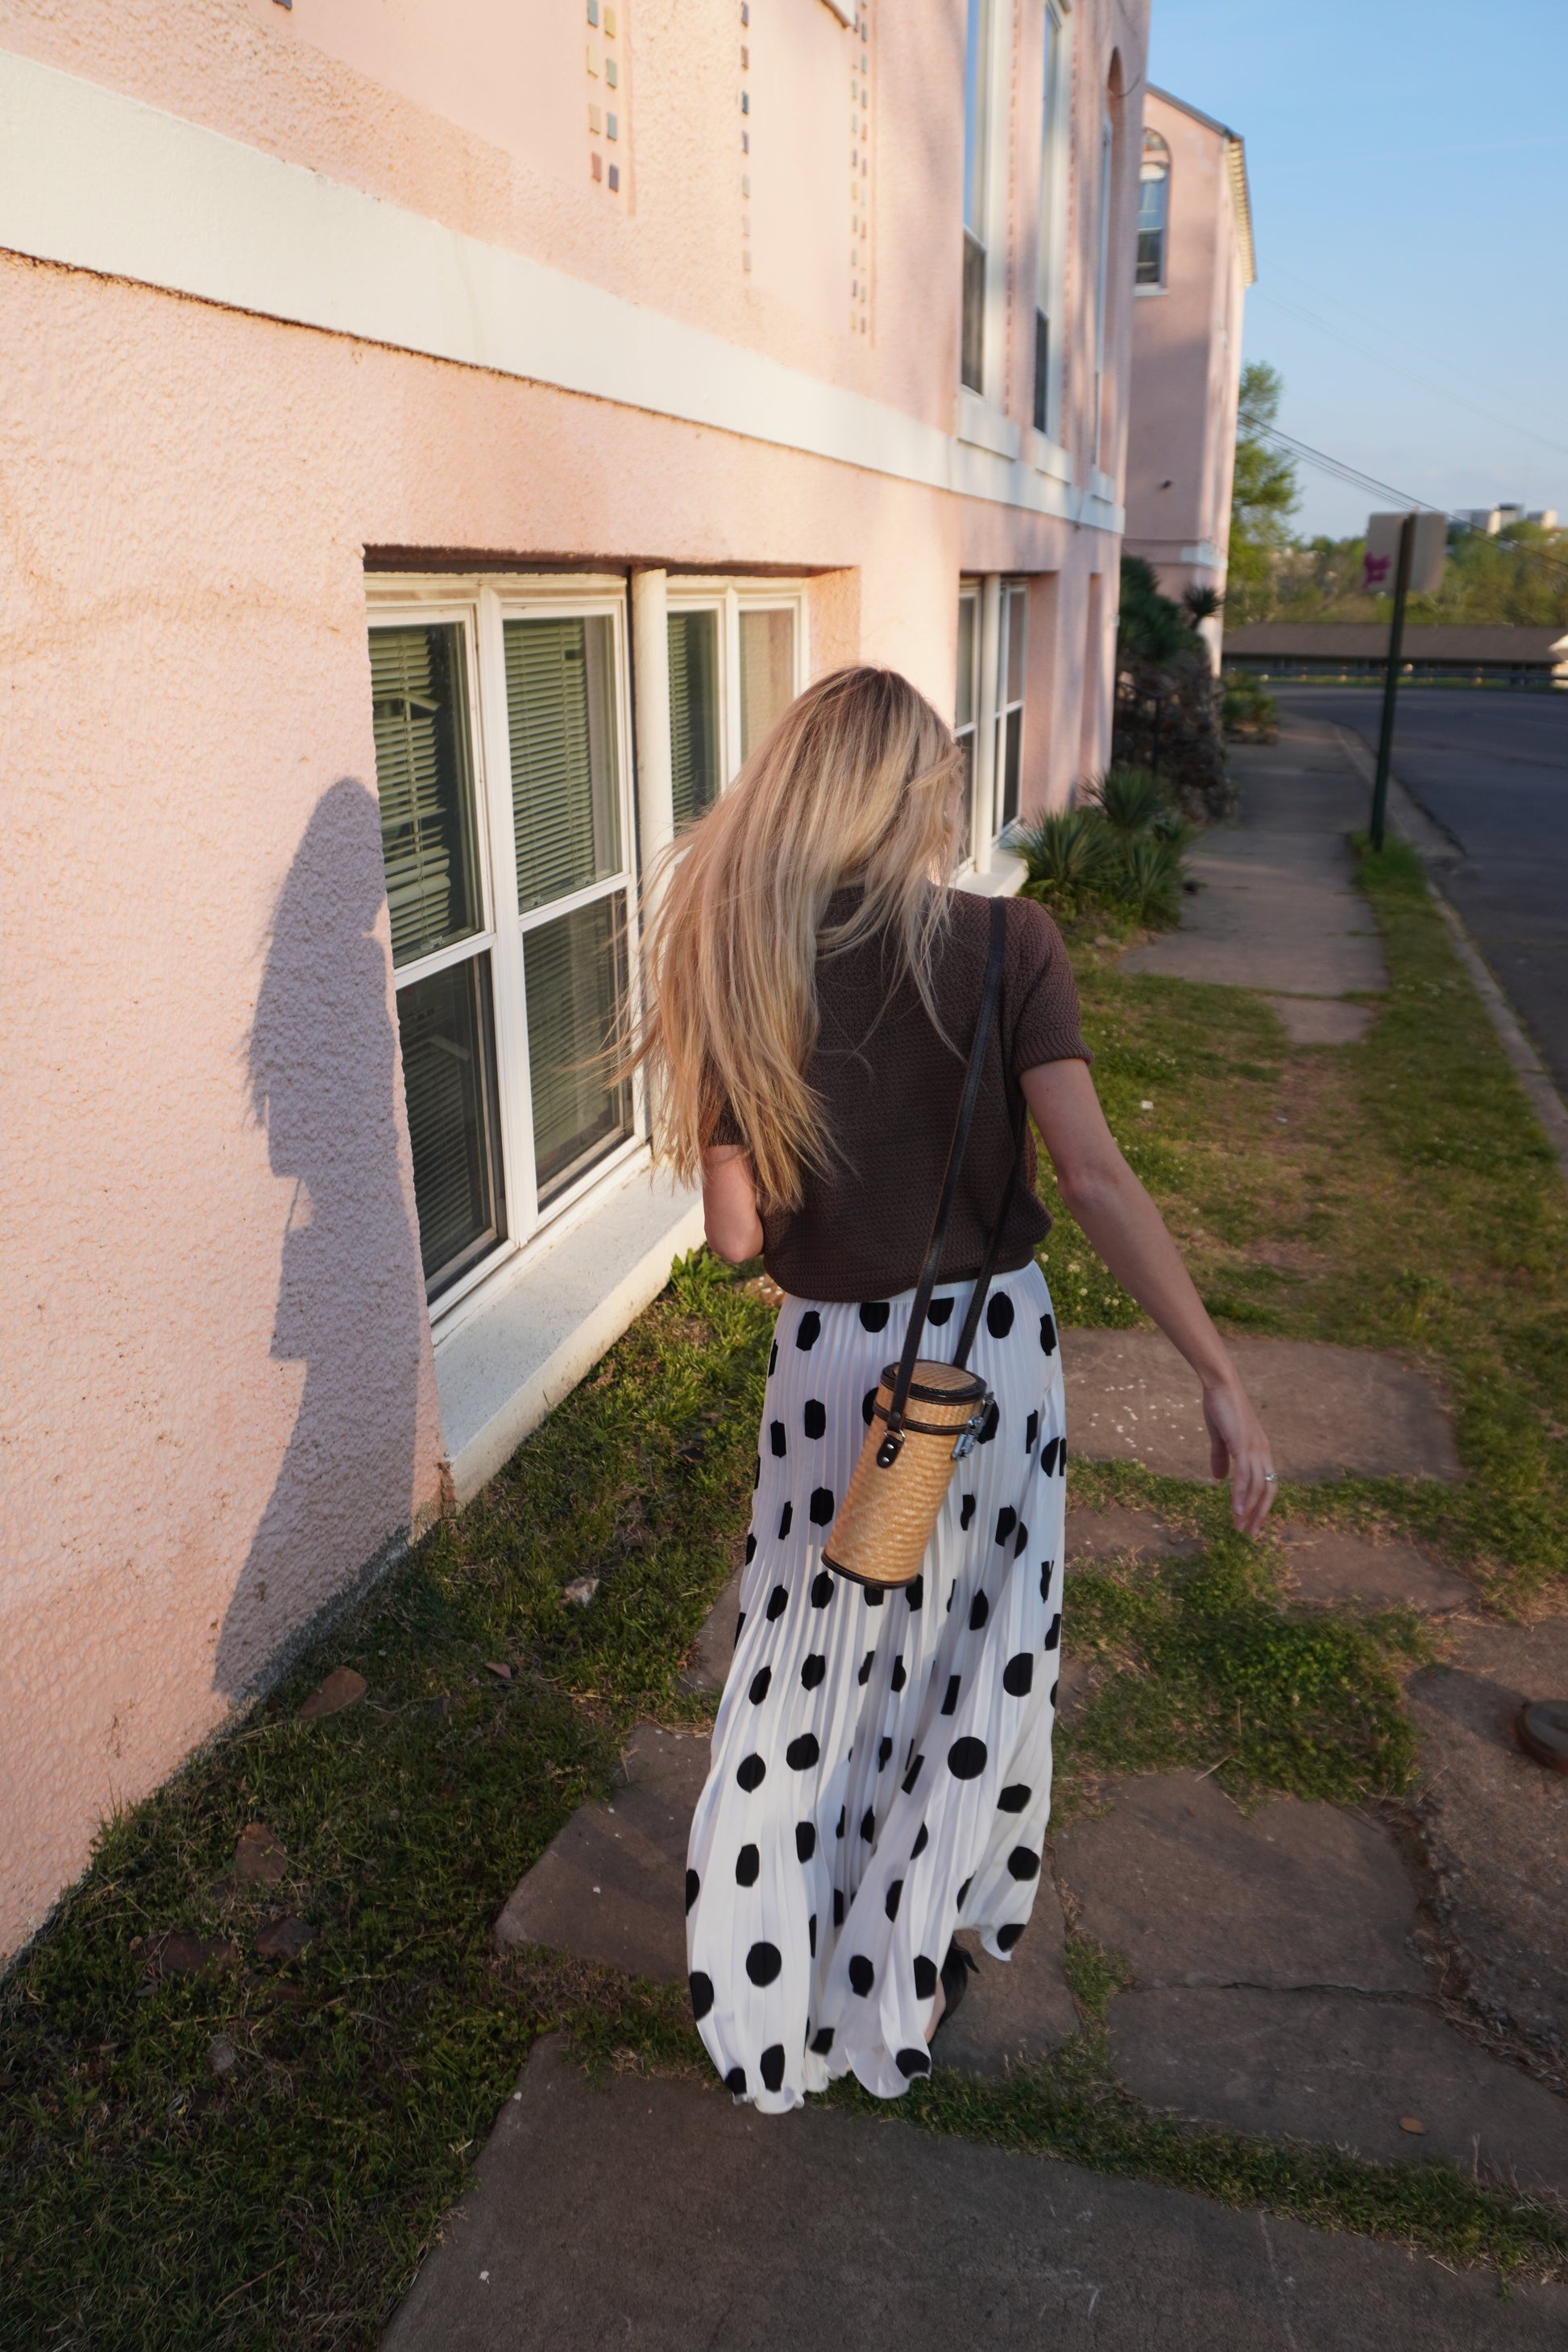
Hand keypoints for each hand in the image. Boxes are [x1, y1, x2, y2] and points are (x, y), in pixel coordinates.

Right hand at [1202, 1379, 1275, 1537]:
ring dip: (1248, 1509)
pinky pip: (1244, 1476)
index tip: (1251, 1522)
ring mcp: (1255, 1449)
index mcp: (1259, 1450)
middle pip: (1267, 1490)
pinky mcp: (1244, 1445)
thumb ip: (1220, 1457)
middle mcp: (1263, 1452)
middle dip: (1259, 1514)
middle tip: (1250, 1534)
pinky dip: (1240, 1495)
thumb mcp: (1219, 1436)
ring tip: (1239, 1527)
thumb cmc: (1220, 1406)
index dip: (1260, 1504)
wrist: (1220, 1384)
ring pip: (1256, 1487)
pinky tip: (1235, 1509)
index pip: (1266, 1484)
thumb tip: (1219, 1478)